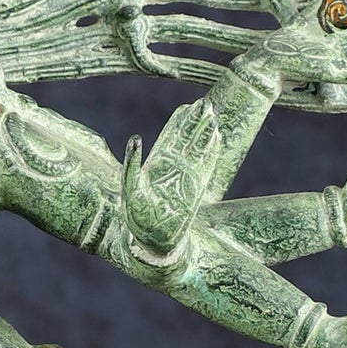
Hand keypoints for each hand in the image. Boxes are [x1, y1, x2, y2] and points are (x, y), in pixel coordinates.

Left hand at [123, 98, 219, 254]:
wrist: (153, 242)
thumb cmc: (137, 218)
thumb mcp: (130, 187)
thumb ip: (132, 163)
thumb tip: (135, 138)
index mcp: (155, 166)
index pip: (170, 139)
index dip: (178, 123)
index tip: (187, 106)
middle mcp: (172, 170)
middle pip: (186, 141)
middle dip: (194, 124)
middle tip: (205, 105)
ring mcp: (185, 179)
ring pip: (197, 151)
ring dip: (204, 135)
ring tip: (213, 117)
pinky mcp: (196, 190)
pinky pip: (206, 167)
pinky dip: (211, 153)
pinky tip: (216, 139)